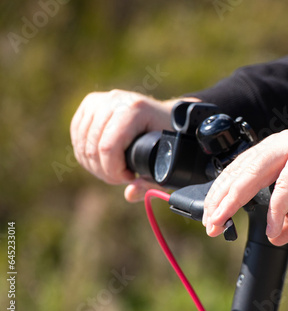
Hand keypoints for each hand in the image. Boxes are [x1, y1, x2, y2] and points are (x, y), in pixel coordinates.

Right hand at [70, 89, 199, 200]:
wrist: (166, 116)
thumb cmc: (169, 139)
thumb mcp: (167, 159)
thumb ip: (152, 181)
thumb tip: (129, 193)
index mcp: (136, 109)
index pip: (108, 147)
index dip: (114, 171)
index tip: (130, 177)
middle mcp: (115, 100)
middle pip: (93, 148)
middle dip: (105, 171)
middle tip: (122, 177)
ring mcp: (100, 99)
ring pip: (82, 144)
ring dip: (95, 165)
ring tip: (115, 169)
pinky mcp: (90, 103)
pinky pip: (77, 136)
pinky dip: (86, 154)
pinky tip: (102, 160)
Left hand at [202, 129, 287, 245]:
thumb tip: (274, 236)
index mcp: (276, 151)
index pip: (239, 171)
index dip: (220, 194)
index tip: (210, 217)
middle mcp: (282, 144)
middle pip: (240, 172)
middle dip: (220, 200)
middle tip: (210, 225)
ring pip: (255, 174)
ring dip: (234, 201)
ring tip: (221, 223)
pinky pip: (287, 183)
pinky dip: (277, 208)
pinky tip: (273, 228)